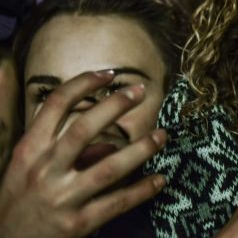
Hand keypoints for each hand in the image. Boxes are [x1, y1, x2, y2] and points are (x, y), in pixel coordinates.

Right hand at [0, 70, 166, 237]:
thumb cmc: (16, 201)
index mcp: (29, 151)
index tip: (107, 73)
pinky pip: (117, 204)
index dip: (83, 84)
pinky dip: (142, 191)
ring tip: (162, 135)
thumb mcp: (20, 167)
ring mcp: (62, 198)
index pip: (55, 106)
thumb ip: (51, 143)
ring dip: (140, 149)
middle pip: (84, 129)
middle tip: (140, 90)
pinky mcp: (77, 225)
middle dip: (115, 106)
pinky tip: (160, 179)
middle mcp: (44, 171)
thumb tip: (99, 133)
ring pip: (109, 168)